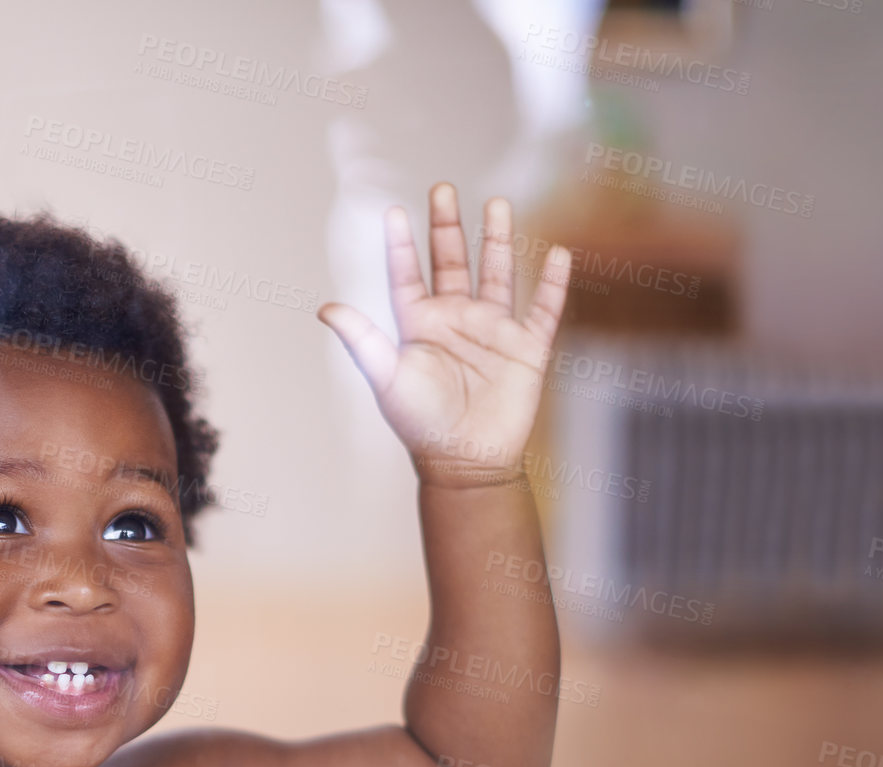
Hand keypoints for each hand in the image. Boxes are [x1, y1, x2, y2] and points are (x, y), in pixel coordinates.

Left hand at [318, 183, 570, 486]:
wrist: (466, 463)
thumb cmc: (420, 424)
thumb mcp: (386, 378)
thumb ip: (362, 340)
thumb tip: (325, 307)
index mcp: (418, 325)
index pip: (406, 275)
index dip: (400, 245)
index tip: (394, 211)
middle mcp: (455, 320)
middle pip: (451, 262)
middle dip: (447, 226)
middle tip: (443, 188)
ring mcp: (492, 330)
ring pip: (498, 273)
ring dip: (498, 240)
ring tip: (497, 203)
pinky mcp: (526, 348)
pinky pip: (544, 309)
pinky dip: (553, 283)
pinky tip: (557, 252)